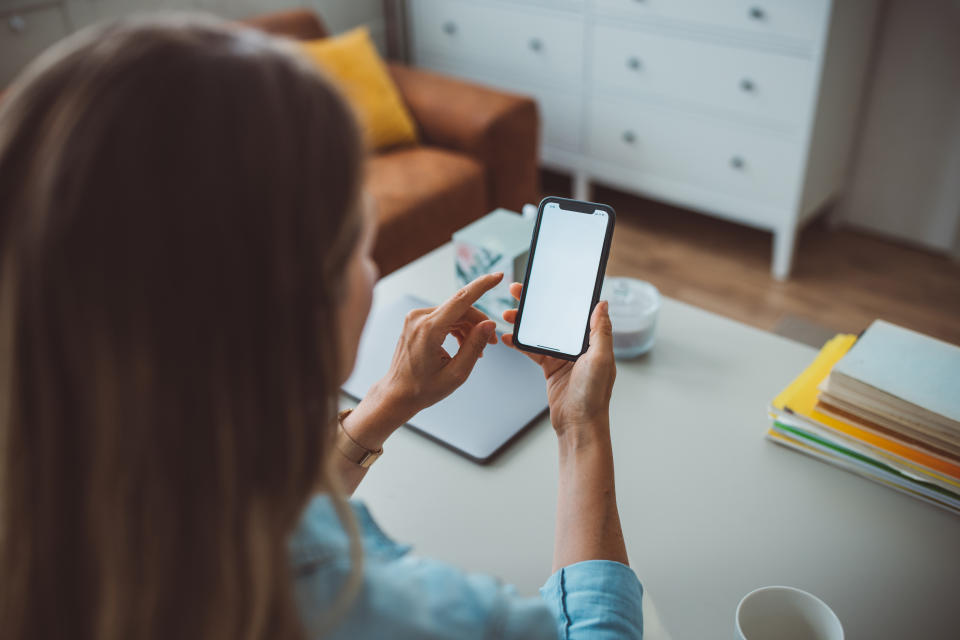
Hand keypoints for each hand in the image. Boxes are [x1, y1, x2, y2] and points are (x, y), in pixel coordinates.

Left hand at [343, 273, 502, 448]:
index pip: (461, 299)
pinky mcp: (416, 321)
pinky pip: (444, 318)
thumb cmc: (423, 388)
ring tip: (480, 350)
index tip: (498, 276)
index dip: (482, 286)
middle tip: (493, 343)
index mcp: (429, 330)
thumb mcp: (456, 373)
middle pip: (461, 309)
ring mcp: (416, 318)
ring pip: (454, 313)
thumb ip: (475, 346)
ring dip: (469, 328)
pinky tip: (464, 345)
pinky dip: (458, 329)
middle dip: (479, 323)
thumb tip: (490, 325)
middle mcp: (420, 318)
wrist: (397, 393)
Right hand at [501, 283, 615, 439]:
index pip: (575, 311)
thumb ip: (600, 331)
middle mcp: (578, 346)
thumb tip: (602, 304)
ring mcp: (563, 358)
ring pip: (540, 332)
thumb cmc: (594, 396)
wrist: (579, 426)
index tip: (545, 283)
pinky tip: (507, 337)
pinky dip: (519, 343)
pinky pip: (532, 351)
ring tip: (507, 314)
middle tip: (516, 291)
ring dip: (523, 323)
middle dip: (535, 304)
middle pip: (554, 318)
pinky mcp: (551, 369)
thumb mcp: (601, 359)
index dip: (560, 295)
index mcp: (593, 341)